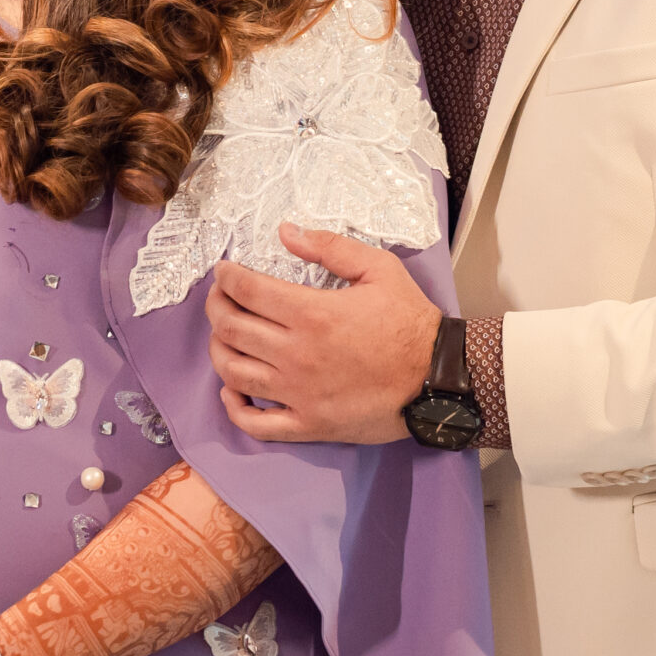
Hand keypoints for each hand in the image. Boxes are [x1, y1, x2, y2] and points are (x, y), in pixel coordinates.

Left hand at [206, 224, 440, 443]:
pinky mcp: (308, 424)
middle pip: (232, 329)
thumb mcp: (379, 269)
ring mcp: (299, 394)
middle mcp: (296, 354)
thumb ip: (330, 246)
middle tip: (219, 298)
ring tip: (223, 336)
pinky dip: (234, 408)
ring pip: (234, 373)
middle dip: (216, 307)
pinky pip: (256, 424)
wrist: (438, 378)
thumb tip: (285, 231)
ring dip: (218, 351)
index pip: (246, 291)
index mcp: (311, 314)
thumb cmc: (410, 322)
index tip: (223, 272)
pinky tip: (230, 392)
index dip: (226, 277)